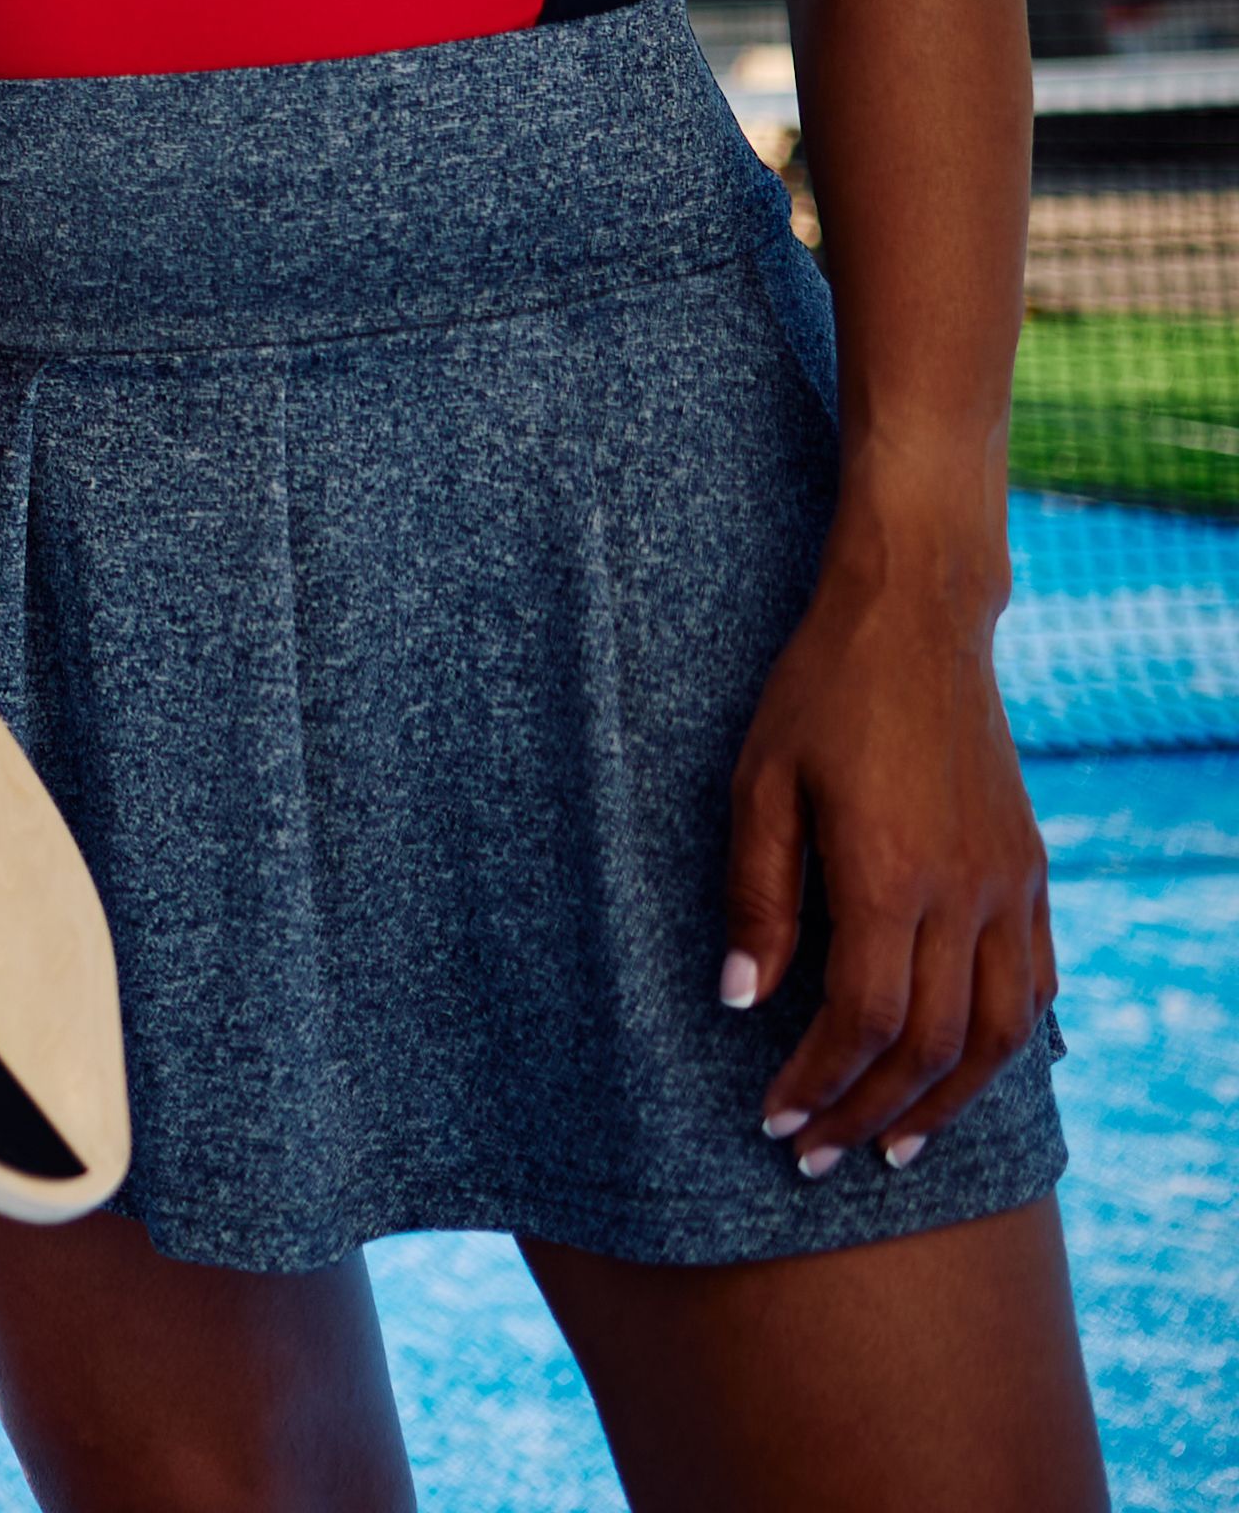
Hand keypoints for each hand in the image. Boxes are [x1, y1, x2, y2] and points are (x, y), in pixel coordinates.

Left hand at [717, 531, 1050, 1176]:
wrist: (917, 618)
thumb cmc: (817, 694)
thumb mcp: (757, 784)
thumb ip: (758, 896)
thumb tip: (741, 1001)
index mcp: (891, 875)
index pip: (862, 1023)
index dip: (817, 1085)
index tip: (773, 1122)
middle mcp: (967, 893)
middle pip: (931, 1046)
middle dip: (870, 1114)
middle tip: (818, 1158)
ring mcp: (1011, 884)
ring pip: (1002, 1034)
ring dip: (948, 1102)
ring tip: (894, 1142)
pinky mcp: (1030, 869)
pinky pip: (1036, 980)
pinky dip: (1005, 1041)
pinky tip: (965, 1066)